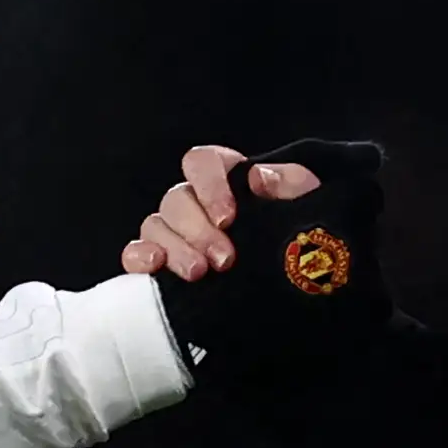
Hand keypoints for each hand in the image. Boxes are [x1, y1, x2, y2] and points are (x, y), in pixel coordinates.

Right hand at [121, 145, 322, 279]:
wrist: (309, 285)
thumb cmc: (308, 238)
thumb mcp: (310, 205)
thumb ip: (290, 183)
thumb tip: (257, 176)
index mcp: (227, 179)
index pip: (201, 162)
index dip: (209, 186)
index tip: (229, 217)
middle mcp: (196, 202)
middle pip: (176, 199)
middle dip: (198, 230)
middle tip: (224, 260)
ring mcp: (177, 233)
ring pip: (155, 225)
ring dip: (174, 249)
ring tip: (199, 274)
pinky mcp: (165, 264)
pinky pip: (136, 253)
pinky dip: (139, 257)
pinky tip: (154, 267)